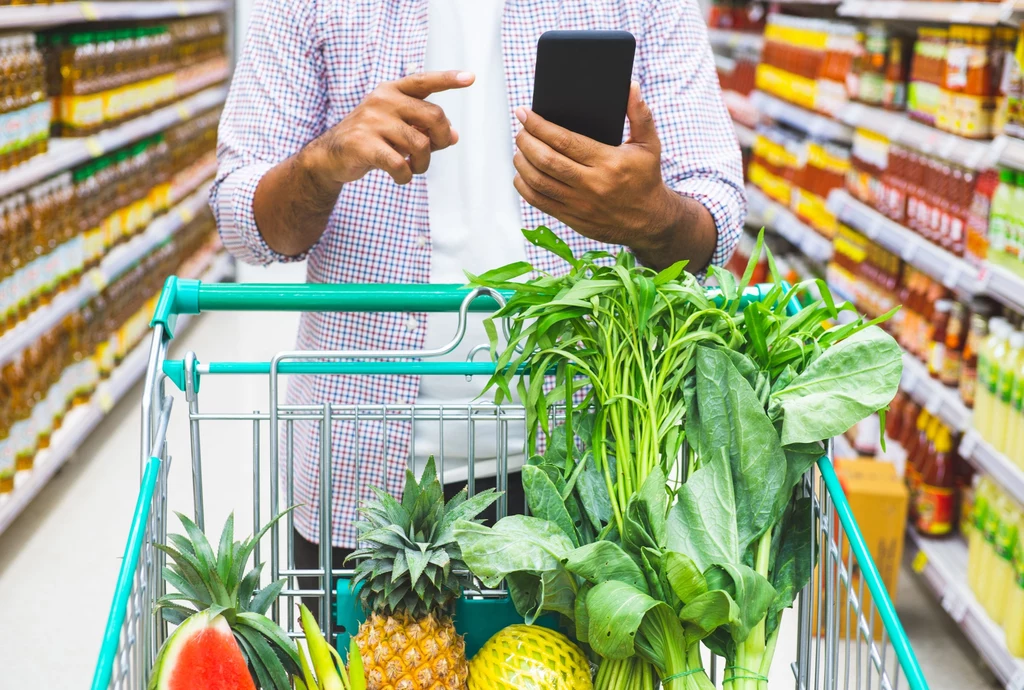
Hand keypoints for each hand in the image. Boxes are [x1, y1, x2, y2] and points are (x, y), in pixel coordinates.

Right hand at [308, 70, 474, 185]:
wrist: (330, 156)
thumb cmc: (371, 140)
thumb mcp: (398, 129)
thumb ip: (424, 129)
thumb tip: (454, 136)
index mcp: (392, 91)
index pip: (424, 81)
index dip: (448, 79)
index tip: (470, 78)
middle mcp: (382, 101)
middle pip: (434, 116)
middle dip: (442, 139)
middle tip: (434, 151)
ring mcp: (372, 121)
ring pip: (420, 145)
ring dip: (423, 164)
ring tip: (414, 167)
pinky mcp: (363, 144)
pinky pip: (400, 164)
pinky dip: (406, 176)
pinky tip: (401, 176)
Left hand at [513, 82, 713, 268]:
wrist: (649, 221)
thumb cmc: (645, 178)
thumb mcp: (649, 145)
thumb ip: (640, 115)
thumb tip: (631, 87)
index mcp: (608, 162)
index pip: (565, 141)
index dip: (539, 125)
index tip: (525, 114)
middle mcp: (591, 184)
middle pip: (546, 160)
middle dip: (526, 141)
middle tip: (520, 129)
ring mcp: (579, 204)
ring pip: (539, 182)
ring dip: (522, 163)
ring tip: (520, 149)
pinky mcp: (572, 218)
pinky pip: (539, 202)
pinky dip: (524, 187)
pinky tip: (522, 174)